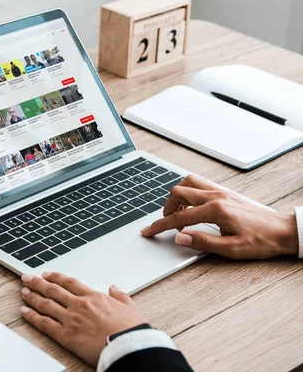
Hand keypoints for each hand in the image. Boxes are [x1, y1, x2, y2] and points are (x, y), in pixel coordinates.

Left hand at [20, 272, 146, 366]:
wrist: (129, 347)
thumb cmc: (132, 330)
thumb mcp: (131, 308)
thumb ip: (120, 296)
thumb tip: (115, 287)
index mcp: (94, 297)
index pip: (69, 283)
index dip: (56, 277)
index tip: (47, 274)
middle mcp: (79, 305)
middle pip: (53, 290)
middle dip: (38, 283)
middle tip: (27, 278)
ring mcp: (71, 319)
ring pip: (46, 304)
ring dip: (32, 296)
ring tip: (23, 291)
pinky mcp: (66, 335)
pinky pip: (44, 323)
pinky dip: (32, 316)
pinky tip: (24, 311)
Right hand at [141, 174, 297, 258]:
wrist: (283, 231)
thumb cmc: (261, 241)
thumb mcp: (231, 249)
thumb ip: (203, 242)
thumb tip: (180, 238)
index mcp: (216, 210)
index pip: (179, 218)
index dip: (160, 226)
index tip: (148, 231)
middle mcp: (216, 196)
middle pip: (178, 193)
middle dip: (166, 208)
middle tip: (165, 223)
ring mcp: (221, 192)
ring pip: (188, 183)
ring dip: (177, 196)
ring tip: (177, 213)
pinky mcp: (225, 192)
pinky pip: (199, 184)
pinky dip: (188, 192)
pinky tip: (191, 206)